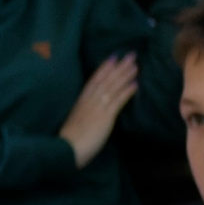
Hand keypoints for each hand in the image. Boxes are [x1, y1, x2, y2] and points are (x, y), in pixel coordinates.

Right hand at [58, 53, 139, 167]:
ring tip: (136, 66)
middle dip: (118, 67)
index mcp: (81, 101)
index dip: (104, 68)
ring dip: (124, 75)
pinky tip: (135, 84)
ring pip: (112, 87)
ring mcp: (97, 108)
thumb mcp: (76, 121)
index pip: (93, 80)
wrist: (67, 150)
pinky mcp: (104, 117)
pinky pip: (117, 101)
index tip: (114, 57)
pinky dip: (126, 91)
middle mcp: (89, 101)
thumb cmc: (69, 140)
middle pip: (105, 80)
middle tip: (131, 54)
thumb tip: (93, 110)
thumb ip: (84, 113)